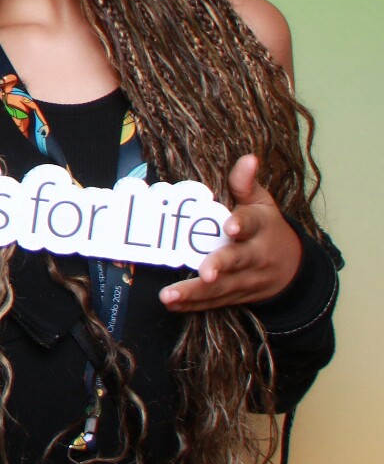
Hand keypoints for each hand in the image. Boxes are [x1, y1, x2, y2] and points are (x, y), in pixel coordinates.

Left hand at [160, 154, 302, 311]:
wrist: (293, 270)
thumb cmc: (267, 229)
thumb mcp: (263, 203)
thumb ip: (246, 184)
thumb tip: (248, 158)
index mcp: (262, 227)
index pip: (253, 223)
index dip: (242, 223)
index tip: (231, 224)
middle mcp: (256, 256)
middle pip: (237, 261)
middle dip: (220, 266)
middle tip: (205, 273)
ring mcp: (246, 280)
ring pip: (222, 288)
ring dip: (195, 293)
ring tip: (169, 296)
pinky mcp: (236, 296)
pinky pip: (214, 303)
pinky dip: (192, 305)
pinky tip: (172, 304)